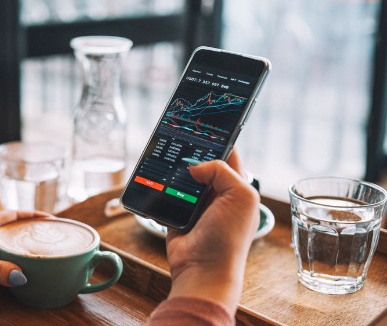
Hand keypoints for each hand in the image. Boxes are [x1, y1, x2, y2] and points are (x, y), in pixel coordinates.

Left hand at [0, 210, 49, 292]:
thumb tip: (21, 276)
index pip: (10, 215)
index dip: (29, 215)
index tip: (49, 218)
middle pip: (10, 232)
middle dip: (28, 234)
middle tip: (49, 240)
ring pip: (4, 251)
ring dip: (19, 254)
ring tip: (39, 258)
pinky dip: (9, 271)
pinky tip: (18, 277)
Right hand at [165, 149, 259, 314]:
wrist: (202, 269)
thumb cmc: (229, 237)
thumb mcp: (239, 196)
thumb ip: (221, 170)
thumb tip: (194, 166)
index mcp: (237, 188)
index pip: (228, 155)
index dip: (218, 139)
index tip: (204, 123)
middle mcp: (217, 194)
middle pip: (202, 163)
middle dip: (191, 152)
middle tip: (177, 134)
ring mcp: (195, 204)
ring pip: (182, 177)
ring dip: (173, 169)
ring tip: (163, 153)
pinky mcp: (175, 214)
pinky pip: (165, 193)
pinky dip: (160, 185)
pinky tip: (153, 175)